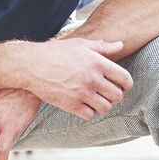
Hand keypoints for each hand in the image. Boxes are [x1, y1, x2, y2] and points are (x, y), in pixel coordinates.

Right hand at [18, 38, 132, 119]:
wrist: (31, 65)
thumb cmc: (56, 52)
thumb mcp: (81, 44)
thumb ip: (103, 47)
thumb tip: (120, 45)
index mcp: (98, 63)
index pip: (124, 78)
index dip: (127, 83)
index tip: (123, 85)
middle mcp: (92, 79)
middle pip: (117, 96)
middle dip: (116, 95)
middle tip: (109, 93)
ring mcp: (82, 93)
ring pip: (106, 108)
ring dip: (104, 105)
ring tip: (98, 99)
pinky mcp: (71, 105)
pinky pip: (90, 115)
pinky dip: (90, 112)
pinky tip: (85, 104)